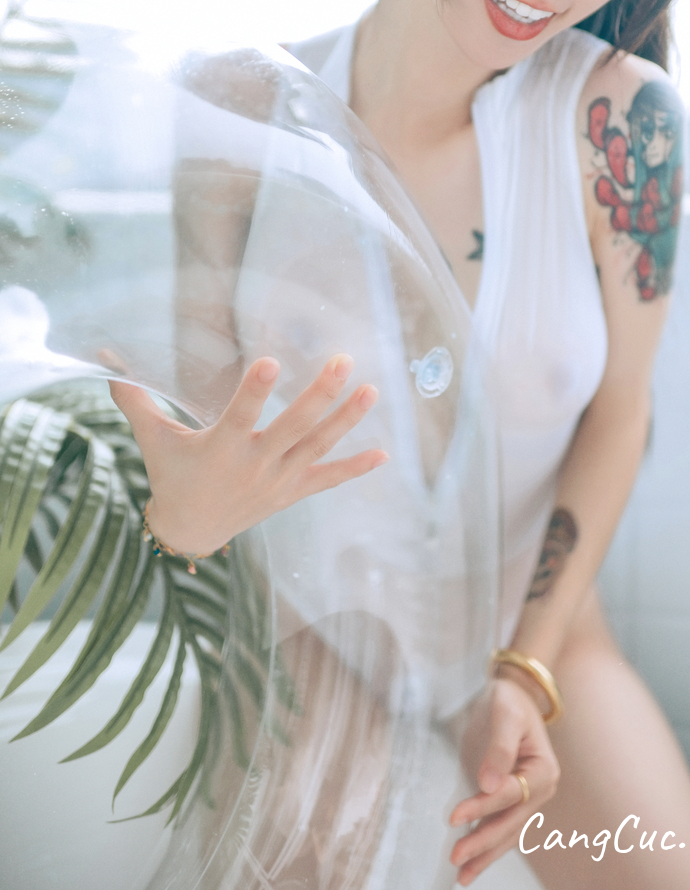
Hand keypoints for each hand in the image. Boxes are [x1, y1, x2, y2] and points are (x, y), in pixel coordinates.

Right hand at [108, 354, 386, 555]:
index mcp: (220, 449)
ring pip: (318, 448)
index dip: (255, 391)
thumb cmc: (170, 474)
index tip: (270, 361)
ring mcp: (278, 481)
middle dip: (319, 395)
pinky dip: (355, 469)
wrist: (190, 532)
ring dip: (347, 421)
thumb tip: (106, 357)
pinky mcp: (292, 492)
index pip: (240, 416)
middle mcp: (255, 465)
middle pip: (292, 428)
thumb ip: (135, 398)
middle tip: (343, 360)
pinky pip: (328, 480)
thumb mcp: (152, 438)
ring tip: (372, 390)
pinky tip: (384, 454)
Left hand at [449, 677, 559, 886]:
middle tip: (455, 857)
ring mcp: (528, 799)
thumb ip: (499, 748)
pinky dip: (488, 846)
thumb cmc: (510, 701)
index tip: (453, 817)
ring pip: (507, 833)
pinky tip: (472, 863)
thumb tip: (487, 784)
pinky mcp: (513, 802)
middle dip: (483, 841)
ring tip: (462, 875)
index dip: (482, 807)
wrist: (513, 695)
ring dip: (485, 854)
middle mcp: (540, 790)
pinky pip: (502, 828)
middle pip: (509, 822)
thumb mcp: (506, 715)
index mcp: (543, 770)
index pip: (509, 794)